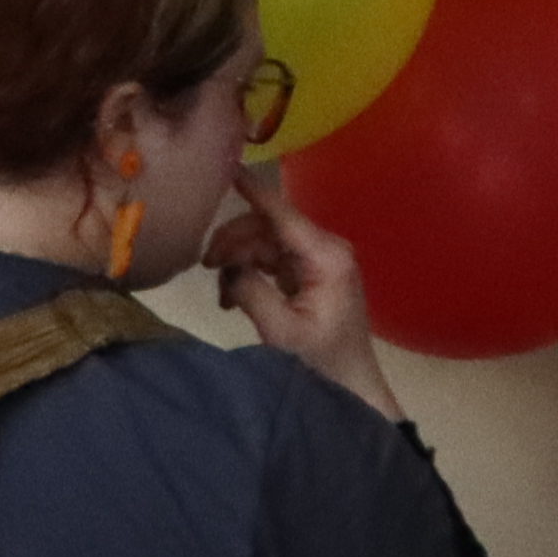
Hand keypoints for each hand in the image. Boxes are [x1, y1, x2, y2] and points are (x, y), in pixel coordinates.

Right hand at [209, 163, 394, 403]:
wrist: (350, 389)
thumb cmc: (322, 363)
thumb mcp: (280, 329)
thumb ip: (250, 289)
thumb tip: (226, 264)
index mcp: (327, 256)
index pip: (283, 213)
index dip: (253, 190)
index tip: (226, 167)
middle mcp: (326, 250)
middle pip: (266, 226)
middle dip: (233, 242)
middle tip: (207, 268)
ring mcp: (318, 262)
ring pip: (263, 243)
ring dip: (237, 262)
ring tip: (224, 296)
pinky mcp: (308, 276)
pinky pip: (269, 261)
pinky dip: (247, 274)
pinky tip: (232, 300)